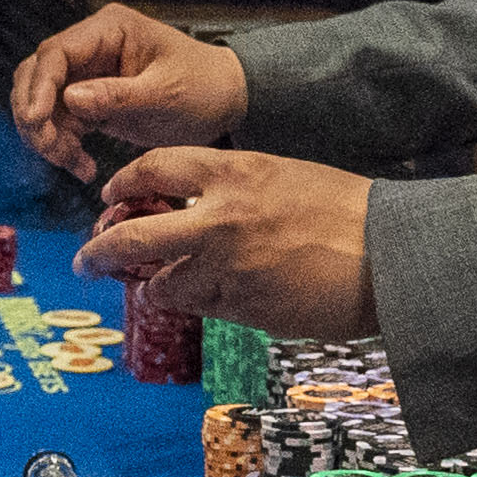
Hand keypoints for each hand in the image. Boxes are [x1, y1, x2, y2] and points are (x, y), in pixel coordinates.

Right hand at [5, 4, 245, 178]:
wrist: (226, 102)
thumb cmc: (205, 86)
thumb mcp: (166, 93)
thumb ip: (118, 95)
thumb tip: (70, 98)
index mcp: (108, 30)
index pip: (56, 52)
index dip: (39, 86)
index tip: (35, 120)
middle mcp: (91, 48)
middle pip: (37, 76)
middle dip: (36, 115)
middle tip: (51, 150)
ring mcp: (88, 74)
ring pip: (42, 103)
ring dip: (47, 135)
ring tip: (73, 163)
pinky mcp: (90, 102)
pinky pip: (59, 123)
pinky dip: (63, 146)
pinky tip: (83, 167)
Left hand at [72, 148, 376, 336]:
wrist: (392, 255)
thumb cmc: (347, 213)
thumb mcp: (285, 177)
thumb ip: (234, 189)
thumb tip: (194, 203)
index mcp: (233, 173)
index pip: (154, 167)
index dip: (124, 183)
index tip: (110, 196)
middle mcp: (220, 218)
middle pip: (133, 237)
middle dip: (99, 252)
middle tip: (85, 263)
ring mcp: (228, 267)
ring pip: (165, 286)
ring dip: (161, 289)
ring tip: (165, 289)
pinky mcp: (244, 308)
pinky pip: (204, 309)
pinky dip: (201, 306)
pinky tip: (215, 301)